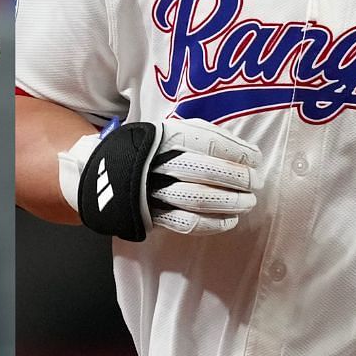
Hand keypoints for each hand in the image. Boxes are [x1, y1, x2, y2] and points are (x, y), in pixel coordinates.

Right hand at [58, 117, 260, 239]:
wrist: (101, 174)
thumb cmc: (148, 150)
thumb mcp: (167, 131)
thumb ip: (202, 136)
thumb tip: (246, 151)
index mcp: (162, 136)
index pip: (206, 141)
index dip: (235, 151)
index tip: (255, 158)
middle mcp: (156, 162)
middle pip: (204, 170)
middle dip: (236, 178)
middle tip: (254, 182)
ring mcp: (153, 190)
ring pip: (198, 198)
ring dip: (229, 202)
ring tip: (247, 202)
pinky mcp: (152, 214)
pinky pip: (186, 223)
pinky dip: (213, 224)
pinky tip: (230, 221)